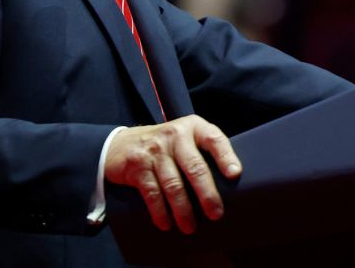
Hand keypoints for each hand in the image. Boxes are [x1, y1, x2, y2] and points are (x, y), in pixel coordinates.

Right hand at [104, 115, 241, 233]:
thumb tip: (228, 184)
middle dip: (207, 194)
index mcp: (192, 127)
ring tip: (190, 227)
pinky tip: (166, 223)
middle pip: (195, 167)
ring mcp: (155, 150)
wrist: (120, 144)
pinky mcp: (138, 165)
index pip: (214, 138)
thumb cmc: (164, 146)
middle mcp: (175, 135)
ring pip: (174, 184)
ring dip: (183, 210)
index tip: (235, 174)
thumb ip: (202, 153)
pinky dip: (160, 211)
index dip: (225, 156)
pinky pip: (152, 192)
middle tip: (215, 214)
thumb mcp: (184, 139)